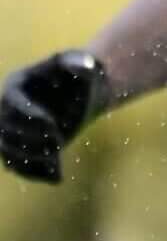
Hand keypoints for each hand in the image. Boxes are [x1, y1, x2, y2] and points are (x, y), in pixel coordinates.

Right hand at [1, 51, 108, 183]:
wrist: (83, 93)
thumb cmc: (82, 75)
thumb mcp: (84, 64)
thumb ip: (82, 62)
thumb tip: (84, 65)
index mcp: (15, 86)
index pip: (10, 105)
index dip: (29, 118)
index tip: (54, 126)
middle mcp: (6, 109)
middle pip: (5, 130)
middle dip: (30, 140)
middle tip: (58, 143)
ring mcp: (12, 130)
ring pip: (7, 151)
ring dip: (29, 160)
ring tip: (56, 161)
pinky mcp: (22, 147)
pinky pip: (18, 166)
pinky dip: (34, 173)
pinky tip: (57, 177)